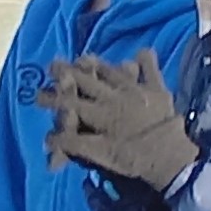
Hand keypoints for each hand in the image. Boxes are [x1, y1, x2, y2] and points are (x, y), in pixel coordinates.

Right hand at [42, 51, 196, 192]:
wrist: (172, 159)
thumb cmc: (133, 159)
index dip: (51, 98)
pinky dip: (145, 61)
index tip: (38, 95)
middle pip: (86, 80)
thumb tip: (49, 137)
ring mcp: (137, 90)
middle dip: (67, 72)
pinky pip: (151, 70)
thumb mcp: (99, 154)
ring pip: (112, 72)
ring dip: (97, 64)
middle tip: (53, 64)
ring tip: (84, 57)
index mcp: (100, 113)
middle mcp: (115, 96)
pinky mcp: (158, 90)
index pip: (69, 102)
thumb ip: (73, 144)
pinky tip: (140, 52)